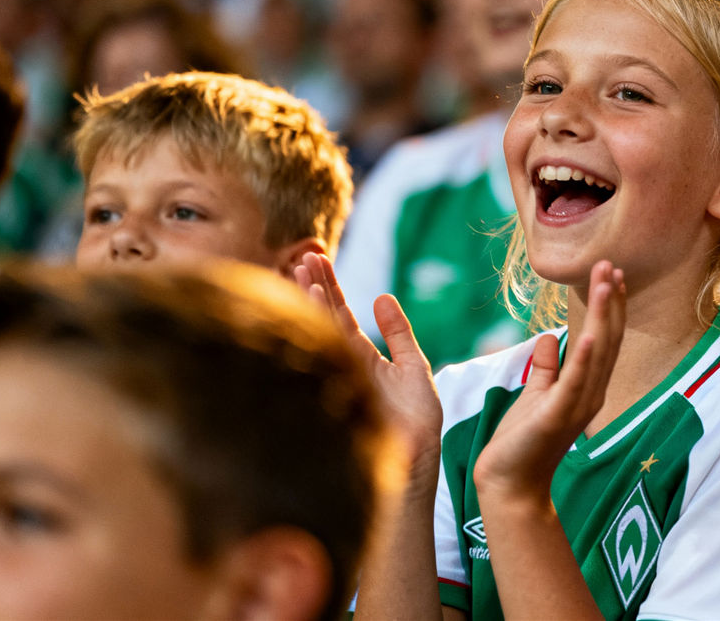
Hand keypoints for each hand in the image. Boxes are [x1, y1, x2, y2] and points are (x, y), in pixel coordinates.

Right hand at [295, 252, 442, 479]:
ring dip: (311, 303)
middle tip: (304, 256)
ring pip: (321, 332)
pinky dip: (316, 330)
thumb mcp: (414, 368)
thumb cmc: (417, 422)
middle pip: (325, 317)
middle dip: (315, 287)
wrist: (414, 462)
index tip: (316, 258)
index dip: (330, 287)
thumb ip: (399, 334)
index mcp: (362, 357)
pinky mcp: (337, 389)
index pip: (341, 314)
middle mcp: (345, 363)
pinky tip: (308, 307)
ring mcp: (339, 375)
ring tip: (302, 273)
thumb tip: (381, 297)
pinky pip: (324, 354)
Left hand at [473, 260, 625, 498]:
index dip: (609, 307)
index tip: (609, 274)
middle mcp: (590, 394)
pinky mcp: (559, 415)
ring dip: (604, 315)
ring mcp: (578, 405)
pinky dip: (586, 354)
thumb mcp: (536, 396)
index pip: (605, 339)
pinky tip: (592, 331)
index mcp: (586, 387)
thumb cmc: (522, 442)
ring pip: (599, 352)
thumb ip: (546, 369)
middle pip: (609, 339)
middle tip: (611, 265)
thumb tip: (548, 339)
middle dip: (611, 301)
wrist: (510, 484)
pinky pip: (577, 379)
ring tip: (606, 280)